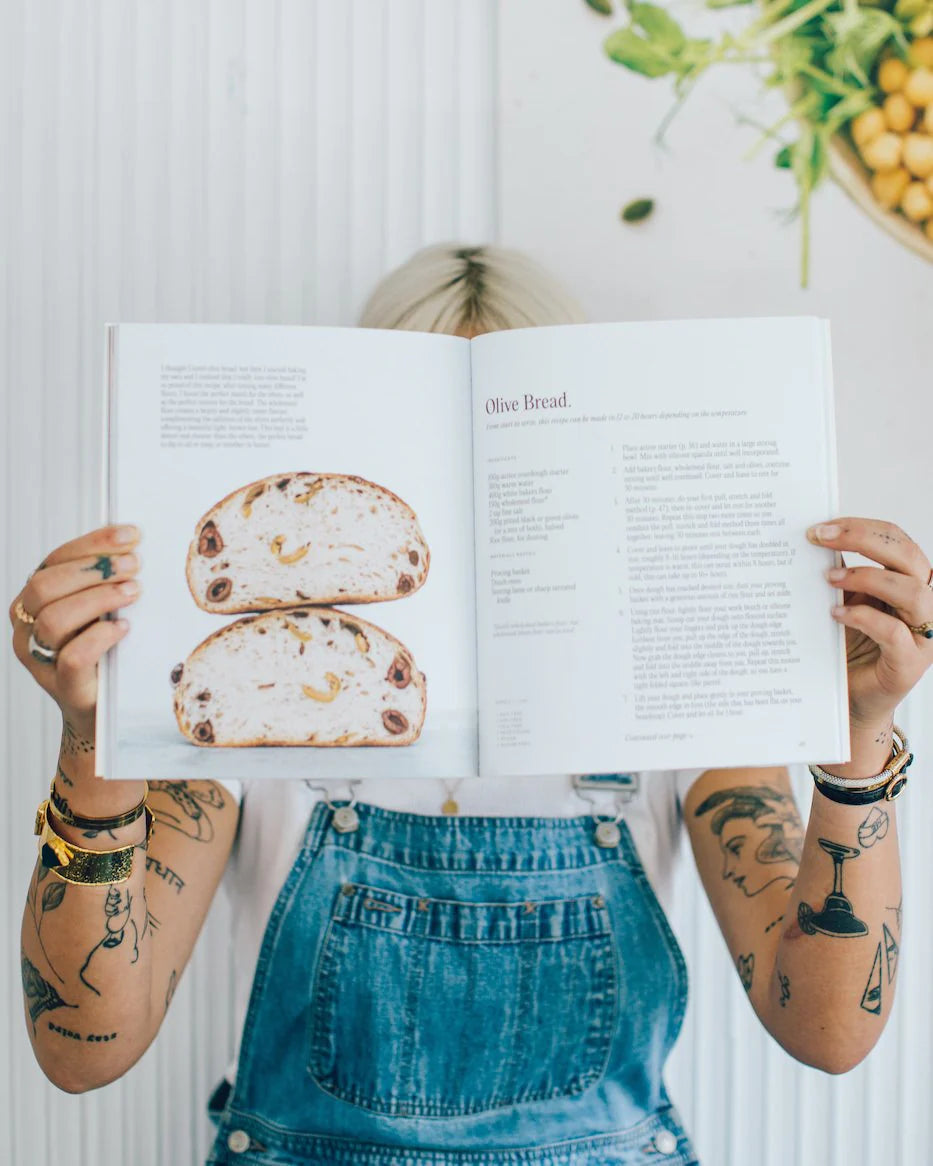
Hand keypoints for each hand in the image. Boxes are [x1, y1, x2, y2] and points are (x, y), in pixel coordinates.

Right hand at [8, 525, 141, 734]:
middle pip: (44, 586)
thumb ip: (103, 584)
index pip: (53, 562)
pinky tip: (124, 628)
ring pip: (53, 620)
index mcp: (34, 602)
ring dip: (99, 598)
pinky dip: (100, 637)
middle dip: (93, 569)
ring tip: (133, 592)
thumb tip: (134, 547)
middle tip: (134, 565)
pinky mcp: (64, 687)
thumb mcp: (99, 612)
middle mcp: (28, 629)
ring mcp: (40, 660)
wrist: (100, 712)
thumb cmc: (102, 654)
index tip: (130, 534)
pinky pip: (72, 657)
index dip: (92, 544)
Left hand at [808, 517, 932, 726]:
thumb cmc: (849, 648)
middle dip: (863, 539)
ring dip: (867, 577)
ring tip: (829, 579)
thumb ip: (838, 574)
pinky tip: (835, 614)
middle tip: (820, 538)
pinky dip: (863, 618)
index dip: (861, 527)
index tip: (820, 527)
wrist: (852, 700)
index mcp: (909, 581)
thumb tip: (812, 541)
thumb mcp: (843, 601)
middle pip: (908, 556)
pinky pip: (894, 633)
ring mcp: (923, 634)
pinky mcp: (911, 663)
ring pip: (911, 591)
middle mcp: (923, 603)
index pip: (896, 540)